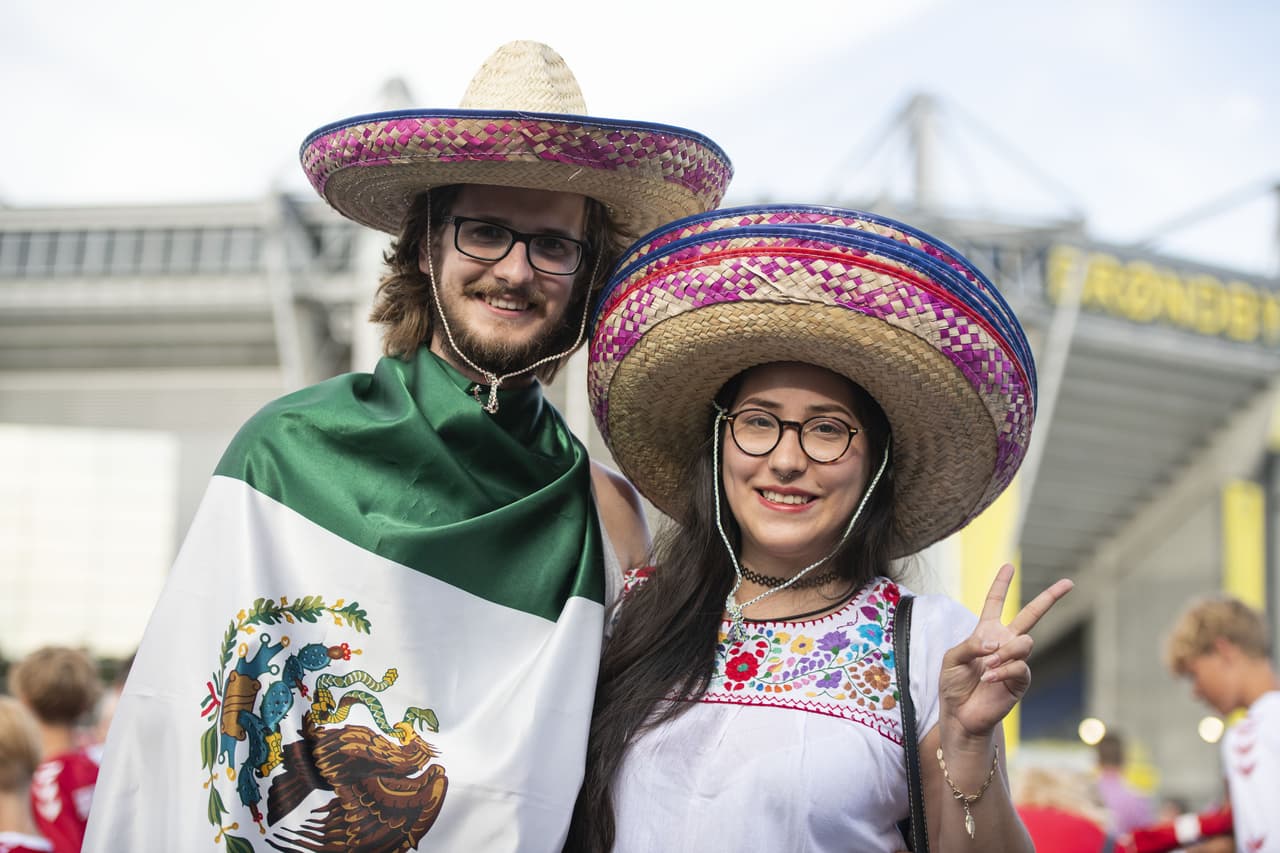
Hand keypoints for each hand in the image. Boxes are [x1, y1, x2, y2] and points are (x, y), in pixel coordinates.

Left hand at [938, 563, 1072, 739]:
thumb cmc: (953, 684)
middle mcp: (1004, 643)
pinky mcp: (1021, 680)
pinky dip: (1002, 670)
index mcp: (986, 632)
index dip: (1001, 584)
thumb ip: (970, 645)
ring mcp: (1015, 660)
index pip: (995, 602)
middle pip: (1031, 615)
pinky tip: (989, 677)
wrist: (960, 713)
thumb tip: (996, 643)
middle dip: (1050, 597)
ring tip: (985, 667)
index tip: (1009, 566)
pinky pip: (1020, 666)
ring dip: (1003, 653)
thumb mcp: (952, 658)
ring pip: (1024, 642)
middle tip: (1068, 582)